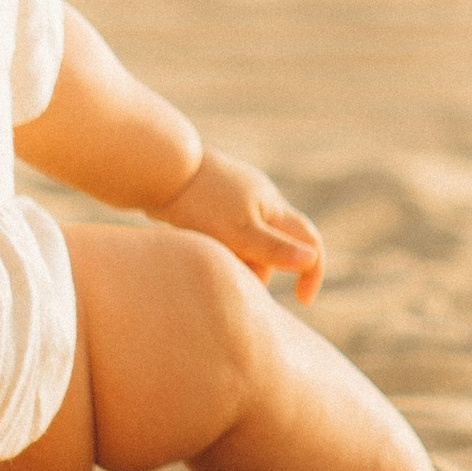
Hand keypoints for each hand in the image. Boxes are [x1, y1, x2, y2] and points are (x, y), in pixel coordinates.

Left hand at [158, 149, 325, 302]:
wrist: (160, 168)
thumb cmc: (201, 202)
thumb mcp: (240, 232)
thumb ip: (275, 249)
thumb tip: (310, 260)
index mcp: (273, 206)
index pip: (309, 240)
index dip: (312, 272)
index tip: (302, 302)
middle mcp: (260, 200)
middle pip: (275, 246)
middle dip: (261, 268)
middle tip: (231, 276)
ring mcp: (236, 198)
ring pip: (249, 242)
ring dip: (237, 258)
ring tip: (208, 258)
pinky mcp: (212, 200)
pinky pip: (226, 233)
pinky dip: (220, 247)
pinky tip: (196, 245)